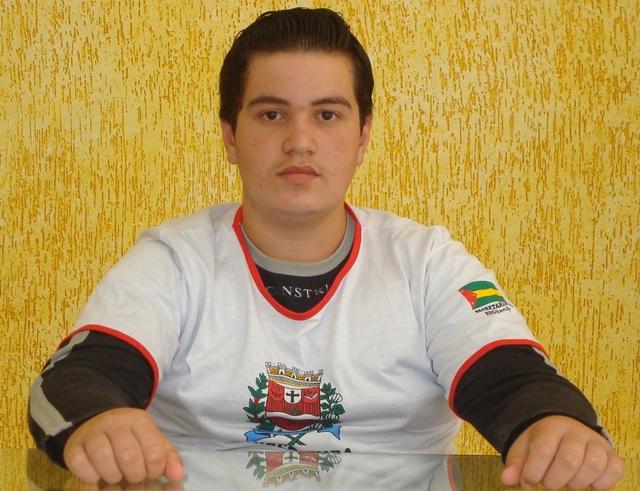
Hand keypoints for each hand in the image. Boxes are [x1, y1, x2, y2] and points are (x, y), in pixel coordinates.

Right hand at [64, 408, 184, 483]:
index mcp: (139, 420)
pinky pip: (79, 463)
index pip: (154, 450)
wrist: (98, 422)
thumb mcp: (152, 442)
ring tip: (117, 477)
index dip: (155, 469)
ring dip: (113, 475)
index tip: (151, 472)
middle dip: (135, 474)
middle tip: (134, 477)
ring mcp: (92, 432)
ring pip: (103, 458)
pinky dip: (90, 475)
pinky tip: (97, 476)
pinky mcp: (73, 445)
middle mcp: (115, 422)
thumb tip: (178, 476)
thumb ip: (168, 458)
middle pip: (128, 455)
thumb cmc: (131, 438)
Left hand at [502, 415, 623, 489]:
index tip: (528, 481)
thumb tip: (507, 479)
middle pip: (569, 460)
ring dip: (577, 482)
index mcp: (550, 426)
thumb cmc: (541, 442)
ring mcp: (596, 442)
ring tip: (567, 482)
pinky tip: (587, 484)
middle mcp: (576, 431)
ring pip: (593, 465)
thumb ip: (516, 463)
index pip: (543, 450)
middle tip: (549, 483)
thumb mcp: (524, 448)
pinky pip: (614, 470)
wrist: (564, 428)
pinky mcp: (612, 454)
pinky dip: (601, 483)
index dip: (534, 472)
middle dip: (555, 480)